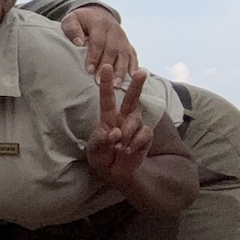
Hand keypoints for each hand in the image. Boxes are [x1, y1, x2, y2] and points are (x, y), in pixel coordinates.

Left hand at [61, 5, 137, 81]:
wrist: (97, 13)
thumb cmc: (81, 20)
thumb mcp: (72, 20)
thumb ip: (72, 29)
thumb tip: (78, 42)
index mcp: (100, 23)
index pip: (98, 41)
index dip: (94, 56)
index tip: (90, 70)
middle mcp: (114, 30)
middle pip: (112, 49)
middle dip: (107, 66)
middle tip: (100, 81)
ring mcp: (123, 37)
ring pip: (124, 54)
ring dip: (121, 70)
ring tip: (116, 84)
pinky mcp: (128, 44)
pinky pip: (133, 55)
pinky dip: (134, 66)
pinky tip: (132, 76)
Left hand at [86, 63, 152, 190]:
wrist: (116, 172)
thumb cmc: (102, 157)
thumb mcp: (94, 150)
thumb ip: (100, 141)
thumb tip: (114, 132)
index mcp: (108, 118)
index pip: (106, 98)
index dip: (105, 83)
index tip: (105, 67)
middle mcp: (123, 118)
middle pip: (131, 99)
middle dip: (137, 86)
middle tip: (142, 72)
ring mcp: (136, 126)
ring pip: (135, 121)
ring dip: (126, 135)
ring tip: (118, 148)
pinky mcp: (145, 136)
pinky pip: (143, 134)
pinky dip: (134, 143)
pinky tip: (128, 151)